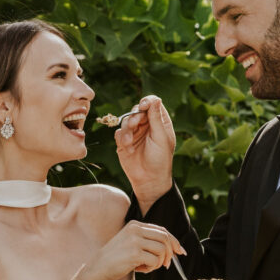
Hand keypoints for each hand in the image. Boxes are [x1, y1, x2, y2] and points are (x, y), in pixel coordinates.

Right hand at [88, 221, 184, 279]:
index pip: (162, 230)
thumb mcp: (130, 242)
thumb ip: (147, 240)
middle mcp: (135, 229)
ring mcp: (135, 241)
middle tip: (166, 264)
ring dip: (158, 262)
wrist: (98, 268)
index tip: (180, 251)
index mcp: (135, 224)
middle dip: (170, 253)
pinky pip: (155, 261)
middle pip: (165, 238)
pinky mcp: (135, 254)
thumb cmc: (116, 258)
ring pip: (162, 250)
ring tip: (147, 267)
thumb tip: (173, 247)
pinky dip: (151, 268)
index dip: (173, 241)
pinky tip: (140, 270)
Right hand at [115, 96, 175, 211]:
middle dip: (135, 116)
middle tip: (135, 124)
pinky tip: (129, 149)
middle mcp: (146, 125)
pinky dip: (122, 139)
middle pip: (137, 110)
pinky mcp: (124, 142)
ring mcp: (135, 132)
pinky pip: (119, 133)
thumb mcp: (161, 138)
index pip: (152, 103)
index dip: (147, 102)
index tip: (143, 106)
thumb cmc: (160, 160)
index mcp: (159, 122)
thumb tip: (155, 99)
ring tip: (130, 141)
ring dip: (127, 129)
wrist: (150, 180)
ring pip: (126, 120)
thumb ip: (156, 118)